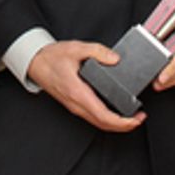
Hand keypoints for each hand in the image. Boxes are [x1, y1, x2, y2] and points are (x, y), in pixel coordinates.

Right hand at [27, 40, 144, 132]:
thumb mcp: (76, 48)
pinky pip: (93, 117)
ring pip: (98, 123)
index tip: (136, 119)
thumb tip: (115, 59)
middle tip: (140, 118)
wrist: (35, 62)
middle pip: (103, 124)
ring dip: (116, 124)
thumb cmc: (51, 57)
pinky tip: (116, 113)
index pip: (103, 115)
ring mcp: (74, 107)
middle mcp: (76, 104)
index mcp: (78, 92)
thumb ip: (98, 51)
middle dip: (124, 126)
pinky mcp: (74, 105)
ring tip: (132, 117)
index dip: (122, 122)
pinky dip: (107, 120)